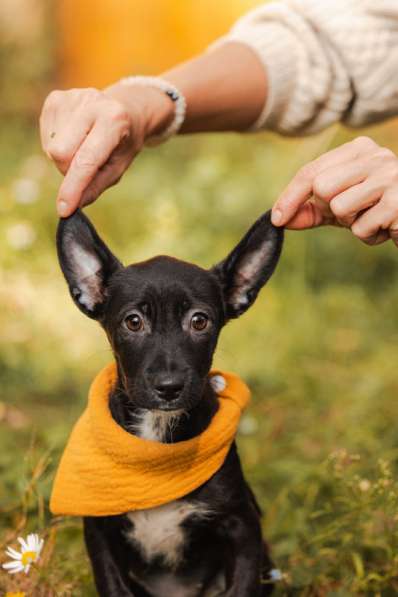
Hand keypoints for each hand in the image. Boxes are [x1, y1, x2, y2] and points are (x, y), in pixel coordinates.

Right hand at [40, 85, 172, 216]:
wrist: (126, 109)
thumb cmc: (124, 142)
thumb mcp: (119, 167)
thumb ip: (96, 186)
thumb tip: (74, 205)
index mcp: (114, 120)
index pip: (86, 160)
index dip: (73, 187)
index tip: (63, 209)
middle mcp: (91, 102)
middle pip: (60, 153)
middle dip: (68, 170)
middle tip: (85, 168)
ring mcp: (71, 96)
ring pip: (51, 147)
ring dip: (64, 158)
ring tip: (83, 147)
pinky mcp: (56, 98)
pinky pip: (46, 136)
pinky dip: (57, 144)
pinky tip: (74, 137)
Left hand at [271, 136, 397, 245]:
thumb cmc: (379, 210)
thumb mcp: (341, 208)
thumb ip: (310, 210)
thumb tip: (279, 219)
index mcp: (359, 150)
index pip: (312, 171)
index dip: (290, 196)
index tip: (277, 219)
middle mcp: (376, 156)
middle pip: (322, 189)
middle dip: (332, 210)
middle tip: (356, 212)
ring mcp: (390, 176)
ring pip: (340, 208)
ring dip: (353, 224)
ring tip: (374, 218)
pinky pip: (361, 229)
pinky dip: (370, 236)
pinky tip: (387, 228)